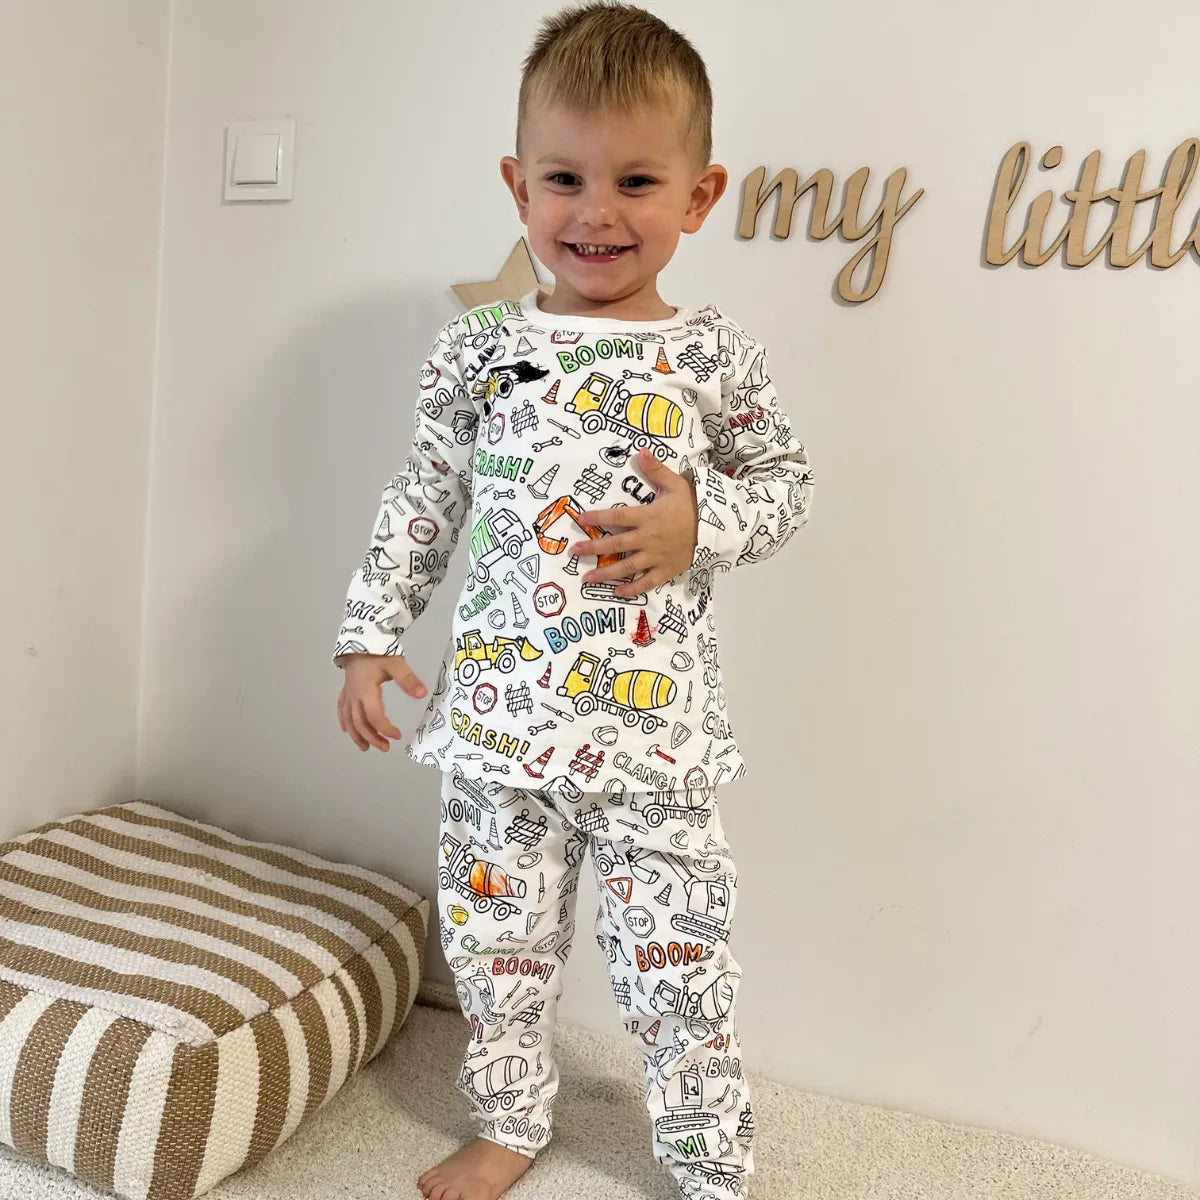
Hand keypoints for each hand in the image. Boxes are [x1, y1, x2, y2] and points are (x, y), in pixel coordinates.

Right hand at [337, 653, 426, 751]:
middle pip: (360, 722)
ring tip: (366, 747)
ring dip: (357, 735)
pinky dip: (344, 721)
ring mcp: (348, 693)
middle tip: (385, 747)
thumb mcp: (396, 663)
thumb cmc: (377, 651)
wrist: (360, 638)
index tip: (397, 735)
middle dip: (372, 737)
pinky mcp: (346, 690)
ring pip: (349, 719)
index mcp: (366, 691)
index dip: (385, 728)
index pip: (375, 716)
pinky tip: (346, 729)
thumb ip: (408, 680)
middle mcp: (354, 695)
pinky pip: (342, 709)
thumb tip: (422, 694)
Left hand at [571, 449, 697, 597]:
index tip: (580, 519)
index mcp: (647, 517)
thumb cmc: (692, 505)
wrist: (716, 528)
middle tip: (574, 551)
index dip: (598, 518)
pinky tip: (617, 592)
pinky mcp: (666, 570)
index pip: (617, 517)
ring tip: (588, 577)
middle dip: (593, 548)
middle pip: (615, 544)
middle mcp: (648, 538)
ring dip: (606, 573)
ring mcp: (656, 557)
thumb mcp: (675, 484)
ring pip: (626, 566)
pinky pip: (646, 582)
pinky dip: (632, 589)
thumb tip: (641, 451)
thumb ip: (656, 470)